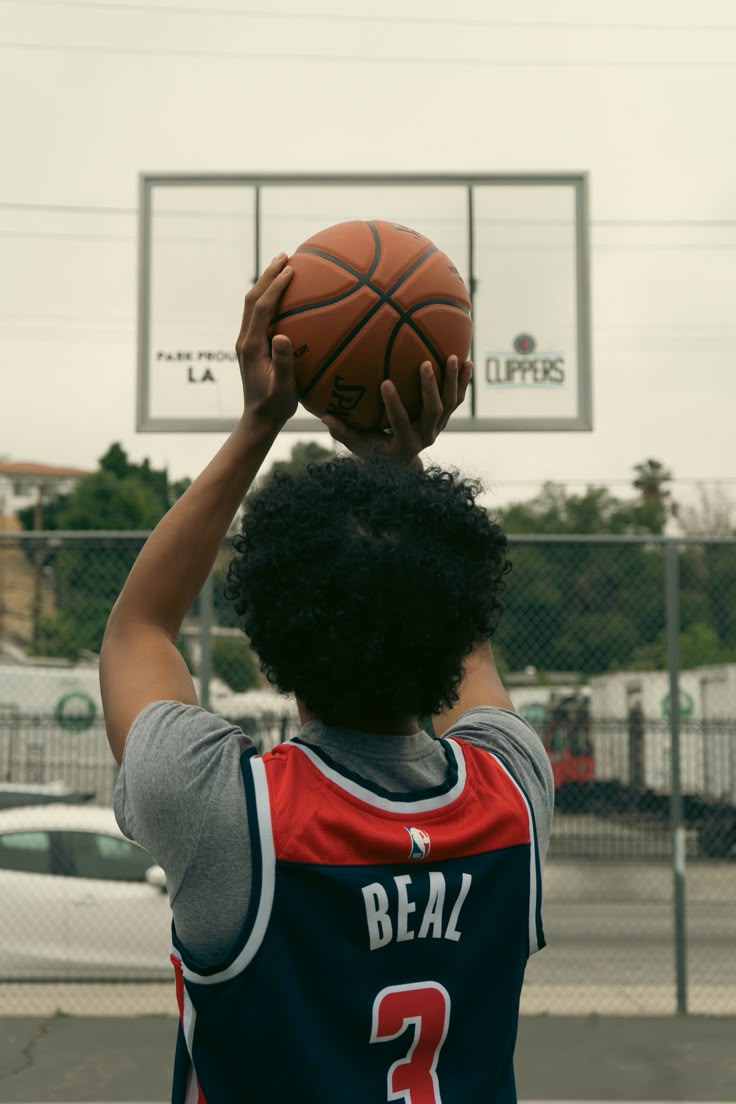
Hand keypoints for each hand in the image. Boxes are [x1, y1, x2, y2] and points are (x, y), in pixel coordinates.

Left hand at [236, 254, 296, 427]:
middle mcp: (245, 340)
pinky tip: (286, 295)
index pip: (261, 308)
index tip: (290, 269)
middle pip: (252, 299)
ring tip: (283, 266)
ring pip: (253, 305)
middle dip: (267, 275)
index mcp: (252, 346)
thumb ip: (283, 363)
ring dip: (266, 283)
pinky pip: (259, 315)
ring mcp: (247, 342)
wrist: (259, 420)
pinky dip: (270, 298)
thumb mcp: (284, 388)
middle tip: (285, 255)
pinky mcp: (252, 346)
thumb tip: (282, 336)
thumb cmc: (275, 406)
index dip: (274, 286)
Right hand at [321, 356, 472, 464]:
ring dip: (452, 381)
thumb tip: (323, 416)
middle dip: (430, 388)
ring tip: (453, 357)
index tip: (385, 383)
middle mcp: (425, 436)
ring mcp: (437, 427)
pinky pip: (456, 399)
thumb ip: (344, 432)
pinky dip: (462, 382)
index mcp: (404, 443)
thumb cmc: (375, 452)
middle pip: (432, 411)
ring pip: (449, 404)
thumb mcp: (359, 445)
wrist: (401, 466)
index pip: (400, 423)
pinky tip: (467, 360)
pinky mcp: (444, 419)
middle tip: (425, 364)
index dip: (394, 404)